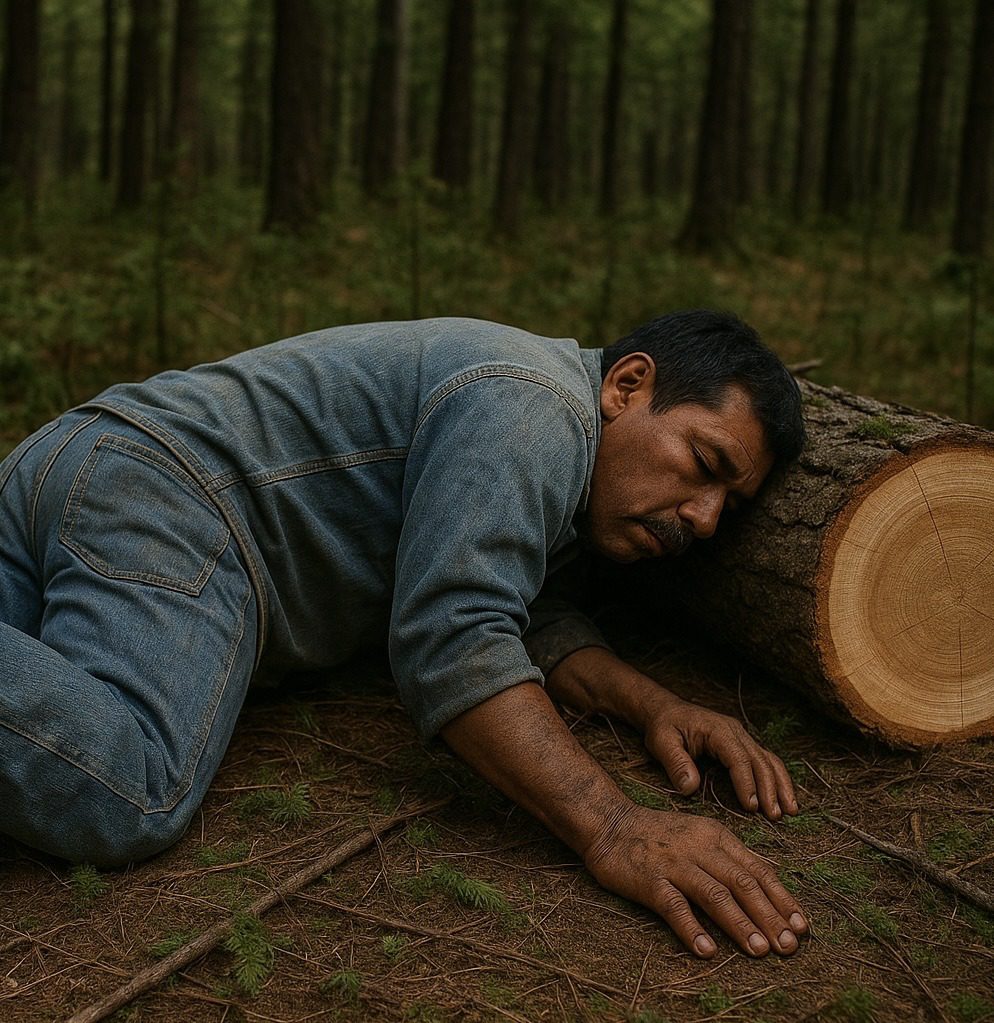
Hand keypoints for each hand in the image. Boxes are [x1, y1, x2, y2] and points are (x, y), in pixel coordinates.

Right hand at [585, 804, 807, 956]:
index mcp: (717, 837)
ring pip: (715, 894)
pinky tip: (706, 950)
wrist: (610, 824)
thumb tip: (767, 887)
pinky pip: (674, 906)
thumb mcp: (700, 836)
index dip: (782, 899)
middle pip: (743, 883)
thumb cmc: (659, 835)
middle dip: (769, 916)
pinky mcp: (650, 880)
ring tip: (760, 950)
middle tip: (788, 947)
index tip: (801, 927)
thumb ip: (729, 858)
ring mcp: (675, 864)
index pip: (758, 870)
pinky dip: (691, 928)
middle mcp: (700, 848)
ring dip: (740, 924)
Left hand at [641, 694, 797, 818]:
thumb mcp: (661, 741)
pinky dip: (777, 779)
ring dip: (781, 785)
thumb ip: (675, 763)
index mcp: (718, 730)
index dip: (747, 783)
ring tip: (790, 811)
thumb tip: (690, 788)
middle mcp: (735, 732)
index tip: (751, 806)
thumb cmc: (664, 726)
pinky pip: (765, 761)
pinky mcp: (742, 745)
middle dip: (770, 789)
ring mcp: (741, 737)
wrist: (666, 711)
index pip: (739, 758)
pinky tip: (784, 798)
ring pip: (769, 760)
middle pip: (760, 760)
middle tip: (775, 816)